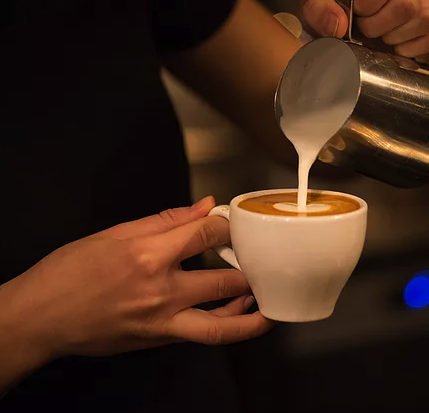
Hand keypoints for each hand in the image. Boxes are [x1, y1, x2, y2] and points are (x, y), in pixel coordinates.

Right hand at [0, 196, 272, 363]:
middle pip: (224, 280)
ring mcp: (161, 321)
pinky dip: (226, 325)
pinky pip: (202, 335)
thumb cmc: (69, 273)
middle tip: (262, 260)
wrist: (41, 318)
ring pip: (221, 324)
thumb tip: (204, 207)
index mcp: (148, 255)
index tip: (232, 224)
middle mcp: (160, 291)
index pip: (206, 235)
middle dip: (249, 268)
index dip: (226, 226)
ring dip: (252, 314)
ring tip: (267, 302)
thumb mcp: (114, 234)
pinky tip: (237, 313)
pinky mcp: (159, 340)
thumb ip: (167, 221)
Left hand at [302, 0, 428, 56]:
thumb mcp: (316, 0)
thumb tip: (337, 26)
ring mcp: (421, 6)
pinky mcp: (426, 27)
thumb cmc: (332, 3)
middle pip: (407, 7)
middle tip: (363, 28)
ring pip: (424, 20)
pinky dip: (411, 48)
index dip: (368, 5)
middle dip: (378, 26)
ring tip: (378, 36)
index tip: (355, 12)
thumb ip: (319, 7)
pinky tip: (393, 46)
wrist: (345, 13)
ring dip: (395, 36)